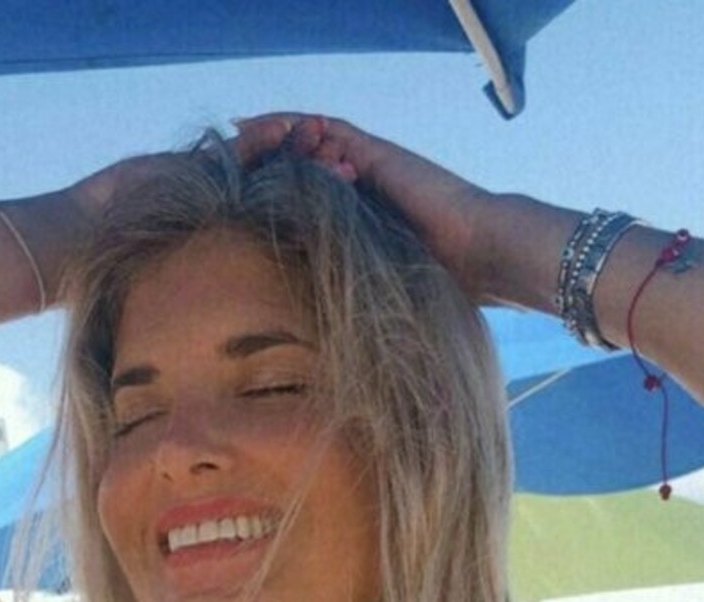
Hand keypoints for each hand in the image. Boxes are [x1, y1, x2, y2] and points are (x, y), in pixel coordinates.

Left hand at [231, 113, 505, 303]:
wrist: (480, 253)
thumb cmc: (443, 290)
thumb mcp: (381, 301)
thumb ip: (356, 315)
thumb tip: (331, 376)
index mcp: (359, 226)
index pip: (308, 206)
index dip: (274, 203)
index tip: (238, 211)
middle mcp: (359, 193)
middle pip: (302, 170)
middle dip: (264, 167)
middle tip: (222, 169)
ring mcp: (366, 169)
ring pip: (310, 145)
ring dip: (273, 140)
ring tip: (234, 138)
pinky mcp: (374, 155)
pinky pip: (327, 130)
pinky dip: (294, 123)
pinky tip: (262, 124)